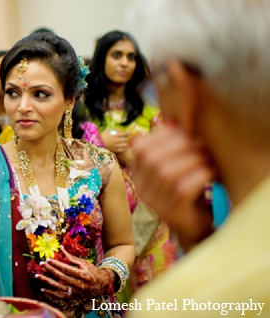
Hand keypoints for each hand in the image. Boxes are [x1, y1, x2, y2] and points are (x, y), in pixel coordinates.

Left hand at [36, 248, 110, 298]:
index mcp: (84, 275)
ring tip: (38, 276)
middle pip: (61, 277)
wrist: (102, 285)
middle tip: (41, 264)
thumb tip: (61, 248)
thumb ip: (71, 257)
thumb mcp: (84, 263)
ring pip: (59, 288)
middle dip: (50, 270)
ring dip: (47, 282)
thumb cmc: (93, 272)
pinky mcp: (74, 298)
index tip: (48, 259)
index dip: (56, 264)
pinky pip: (61, 297)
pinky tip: (43, 289)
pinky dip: (51, 294)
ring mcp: (77, 293)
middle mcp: (80, 285)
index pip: (67, 269)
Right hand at [101, 129, 130, 153]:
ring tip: (126, 144)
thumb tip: (120, 130)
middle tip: (127, 139)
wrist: (98, 143)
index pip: (124, 133)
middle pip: (125, 140)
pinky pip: (122, 150)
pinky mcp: (114, 150)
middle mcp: (116, 140)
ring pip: (124, 145)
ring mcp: (116, 146)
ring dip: (126, 144)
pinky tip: (124, 148)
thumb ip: (114, 130)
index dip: (129, 133)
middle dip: (128, 139)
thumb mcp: (107, 131)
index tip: (131, 132)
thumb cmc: (103, 136)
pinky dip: (124, 149)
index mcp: (115, 135)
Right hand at [130, 123, 215, 250]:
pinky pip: (183, 189)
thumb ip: (170, 147)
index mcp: (138, 173)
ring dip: (192, 160)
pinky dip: (199, 176)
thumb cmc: (187, 190)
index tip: (185, 131)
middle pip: (153, 158)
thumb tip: (172, 122)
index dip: (162, 135)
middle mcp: (141, 189)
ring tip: (208, 157)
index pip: (140, 147)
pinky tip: (211, 172)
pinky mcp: (173, 214)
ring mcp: (155, 203)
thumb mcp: (175, 166)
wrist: (196, 226)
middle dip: (180, 145)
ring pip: (168, 173)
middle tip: (201, 143)